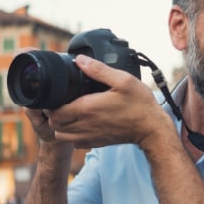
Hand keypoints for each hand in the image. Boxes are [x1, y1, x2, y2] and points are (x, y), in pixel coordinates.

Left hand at [43, 55, 170, 148]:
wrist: (151, 129)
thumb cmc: (139, 104)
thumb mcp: (123, 80)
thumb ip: (99, 70)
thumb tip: (80, 60)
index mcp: (88, 108)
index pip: (55, 112)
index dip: (52, 104)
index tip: (59, 95)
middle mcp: (85, 125)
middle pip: (55, 125)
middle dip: (54, 114)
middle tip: (63, 102)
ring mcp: (90, 136)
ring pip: (62, 136)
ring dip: (61, 126)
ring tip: (70, 113)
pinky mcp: (96, 143)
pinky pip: (74, 143)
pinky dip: (72, 135)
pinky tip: (81, 124)